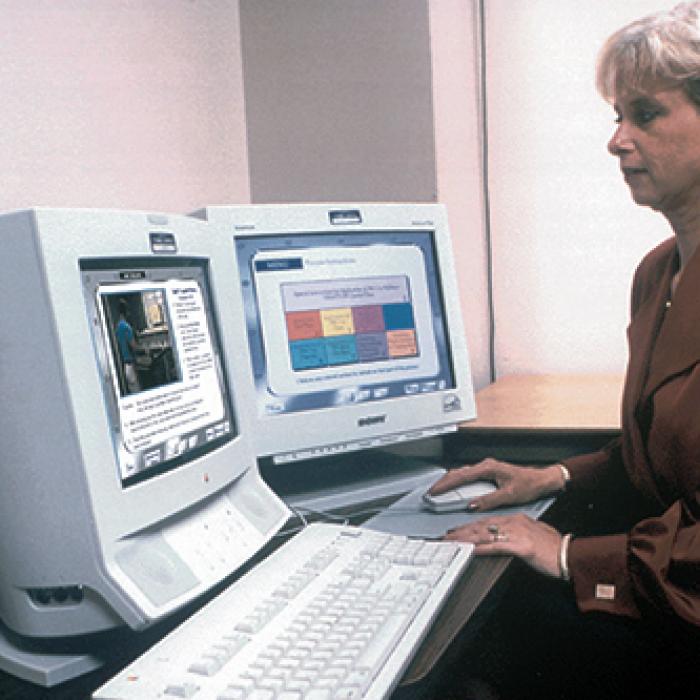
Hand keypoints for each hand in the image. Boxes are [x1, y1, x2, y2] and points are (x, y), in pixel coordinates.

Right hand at [428, 458, 565, 511]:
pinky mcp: (488, 473)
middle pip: (458, 473)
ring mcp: (486, 469)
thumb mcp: (509, 495)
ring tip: (439, 492)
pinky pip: (468, 477)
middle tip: (431, 493)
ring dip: (449, 482)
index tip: (435, 491)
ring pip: (462, 474)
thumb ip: (488, 500)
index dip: (446, 485)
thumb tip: (472, 505)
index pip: (461, 476)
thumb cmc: (529, 484)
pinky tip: (454, 489)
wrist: (541, 480)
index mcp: (488, 468)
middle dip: (443, 482)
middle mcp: (485, 466)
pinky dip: (458, 482)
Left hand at [444, 513, 563, 577]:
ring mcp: (518, 534)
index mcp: (516, 519)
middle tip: (447, 535)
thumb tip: (504, 540)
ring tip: (453, 541)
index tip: (457, 530)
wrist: (570, 555)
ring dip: (467, 538)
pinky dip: (483, 548)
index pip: (487, 522)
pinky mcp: (522, 547)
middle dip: (463, 531)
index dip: (470, 526)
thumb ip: (518, 535)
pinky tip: (472, 549)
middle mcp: (515, 523)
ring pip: (486, 534)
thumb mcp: (534, 536)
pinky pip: (498, 547)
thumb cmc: (554, 549)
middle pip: (482, 526)